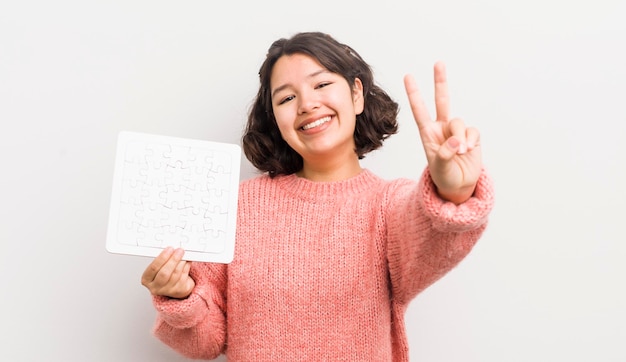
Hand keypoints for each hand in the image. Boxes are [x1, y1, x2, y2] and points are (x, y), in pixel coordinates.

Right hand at [141, 247, 194, 298]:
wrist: (173, 285)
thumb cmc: (164, 272)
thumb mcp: (159, 266)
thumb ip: (163, 258)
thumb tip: (171, 249)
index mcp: (147, 279)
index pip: (153, 268)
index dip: (162, 258)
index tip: (169, 249)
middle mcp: (156, 287)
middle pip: (164, 273)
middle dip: (173, 260)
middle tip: (179, 251)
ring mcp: (168, 290)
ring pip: (176, 274)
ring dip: (181, 262)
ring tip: (183, 254)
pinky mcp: (179, 291)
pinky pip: (184, 277)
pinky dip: (186, 267)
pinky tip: (187, 261)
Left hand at [404, 61, 481, 203]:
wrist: (459, 186)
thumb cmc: (444, 177)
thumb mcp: (440, 168)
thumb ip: (446, 153)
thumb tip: (457, 139)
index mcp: (427, 133)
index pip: (419, 110)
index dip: (414, 93)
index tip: (408, 76)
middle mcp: (441, 128)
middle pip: (442, 100)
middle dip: (440, 81)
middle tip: (438, 63)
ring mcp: (457, 131)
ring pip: (459, 122)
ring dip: (460, 137)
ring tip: (460, 153)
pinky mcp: (471, 136)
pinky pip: (472, 131)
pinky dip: (471, 141)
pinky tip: (468, 150)